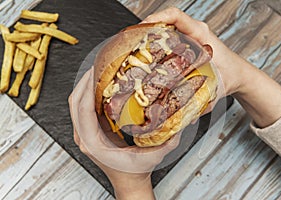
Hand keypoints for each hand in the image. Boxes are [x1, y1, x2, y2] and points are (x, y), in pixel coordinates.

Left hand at [68, 67, 179, 198]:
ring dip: (85, 85)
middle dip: (84, 81)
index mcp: (93, 144)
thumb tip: (180, 123)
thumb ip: (168, 141)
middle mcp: (83, 138)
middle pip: (74, 102)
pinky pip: (82, 108)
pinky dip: (88, 93)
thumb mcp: (154, 156)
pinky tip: (101, 85)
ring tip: (98, 71)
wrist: (128, 180)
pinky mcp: (88, 130)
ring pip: (75, 104)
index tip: (96, 72)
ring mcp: (83, 134)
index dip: (87, 88)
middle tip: (98, 66)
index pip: (83, 111)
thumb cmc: (135, 171)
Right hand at [143, 7, 280, 126]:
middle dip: (146, 29)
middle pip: (165, 21)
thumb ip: (203, 101)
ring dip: (149, 36)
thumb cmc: (230, 76)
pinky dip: (156, 43)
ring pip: (165, 29)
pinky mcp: (186, 43)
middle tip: (130, 43)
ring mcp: (189, 36)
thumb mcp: (217, 88)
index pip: (176, 17)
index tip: (142, 27)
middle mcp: (194, 32)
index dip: (157, 18)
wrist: (238, 74)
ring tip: (134, 50)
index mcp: (201, 35)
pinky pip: (168, 37)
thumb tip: (186, 116)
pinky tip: (147, 57)